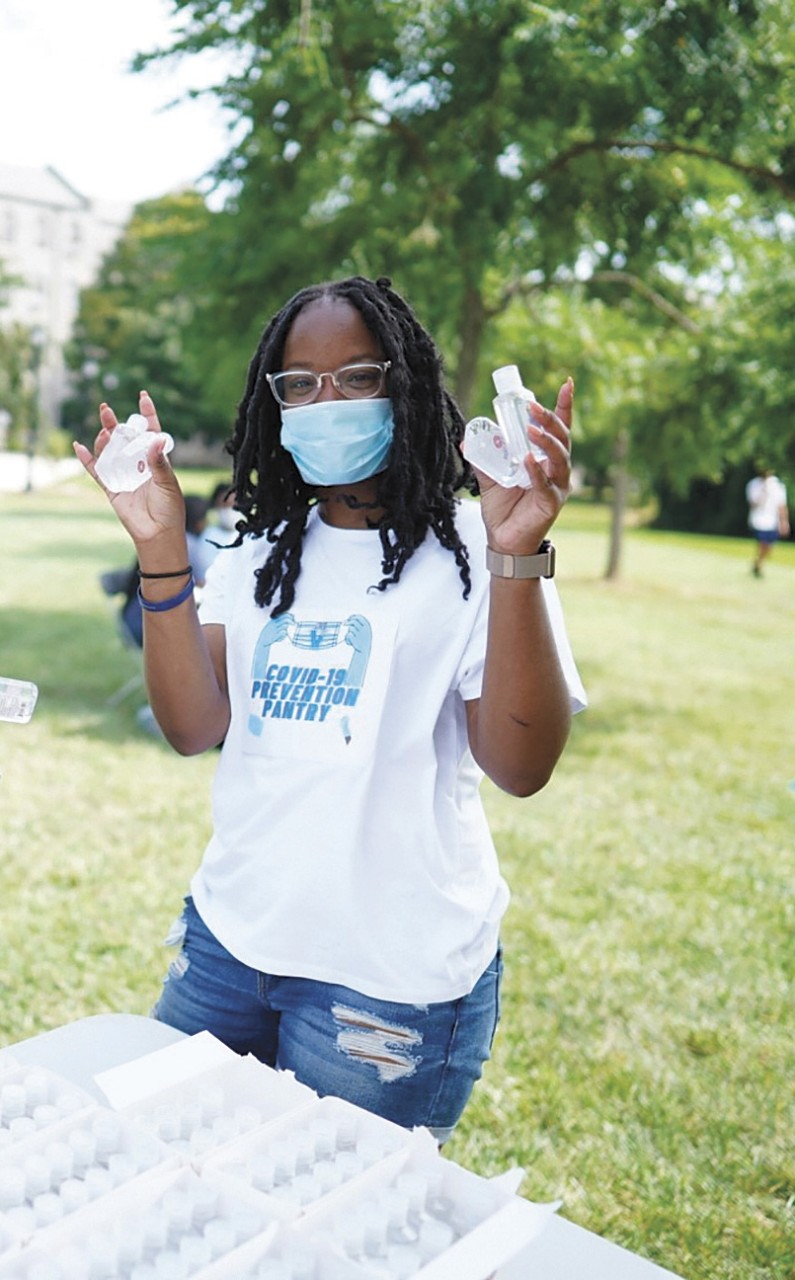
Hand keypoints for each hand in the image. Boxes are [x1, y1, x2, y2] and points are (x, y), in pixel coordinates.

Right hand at [73, 390, 184, 544]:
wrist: (158, 533)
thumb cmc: (169, 508)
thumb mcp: (167, 483)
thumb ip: (159, 462)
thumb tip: (156, 439)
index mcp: (155, 460)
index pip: (150, 433)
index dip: (147, 415)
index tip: (143, 396)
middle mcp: (138, 464)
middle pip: (124, 439)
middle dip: (116, 424)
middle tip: (106, 409)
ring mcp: (123, 475)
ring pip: (109, 452)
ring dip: (104, 440)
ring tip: (104, 432)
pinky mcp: (112, 488)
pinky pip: (97, 471)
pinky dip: (87, 460)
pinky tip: (78, 446)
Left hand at [473, 378, 572, 554]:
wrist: (502, 540)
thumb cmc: (504, 508)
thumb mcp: (490, 477)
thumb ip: (484, 457)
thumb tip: (467, 439)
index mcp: (545, 458)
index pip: (560, 428)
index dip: (565, 406)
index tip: (566, 383)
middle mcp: (556, 469)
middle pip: (562, 438)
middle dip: (551, 420)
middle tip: (533, 407)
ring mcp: (557, 486)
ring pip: (560, 458)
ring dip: (546, 442)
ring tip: (531, 429)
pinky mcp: (551, 504)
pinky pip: (546, 485)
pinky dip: (537, 471)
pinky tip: (528, 461)